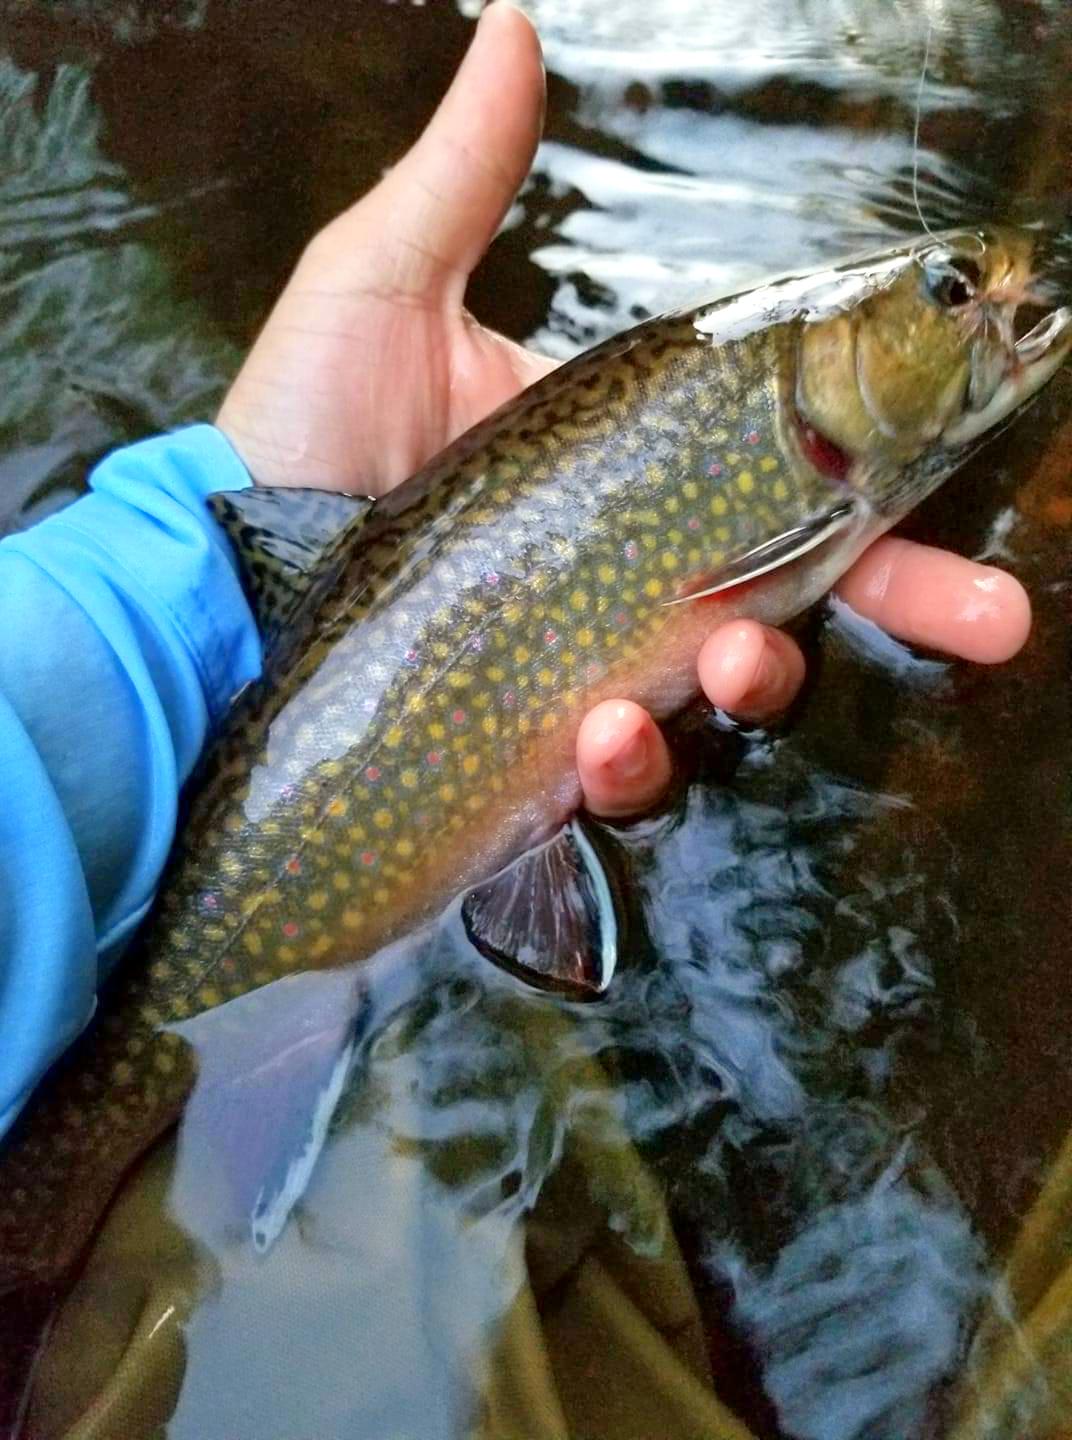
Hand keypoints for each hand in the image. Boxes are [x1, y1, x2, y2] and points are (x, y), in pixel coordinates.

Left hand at [216, 2, 1030, 820]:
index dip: (872, 487)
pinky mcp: (539, 750)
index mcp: (619, 463)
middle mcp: (624, 568)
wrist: (214, 577)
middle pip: (794, 593)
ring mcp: (587, 664)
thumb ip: (463, 180)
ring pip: (726, 696)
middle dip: (902, 608)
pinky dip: (628, 764)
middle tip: (990, 618)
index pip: (774, 471)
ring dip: (754, 684)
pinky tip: (596, 737)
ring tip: (721, 664)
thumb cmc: (292, 429)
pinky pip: (623, 777)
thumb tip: (515, 29)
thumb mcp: (378, 287)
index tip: (949, 483)